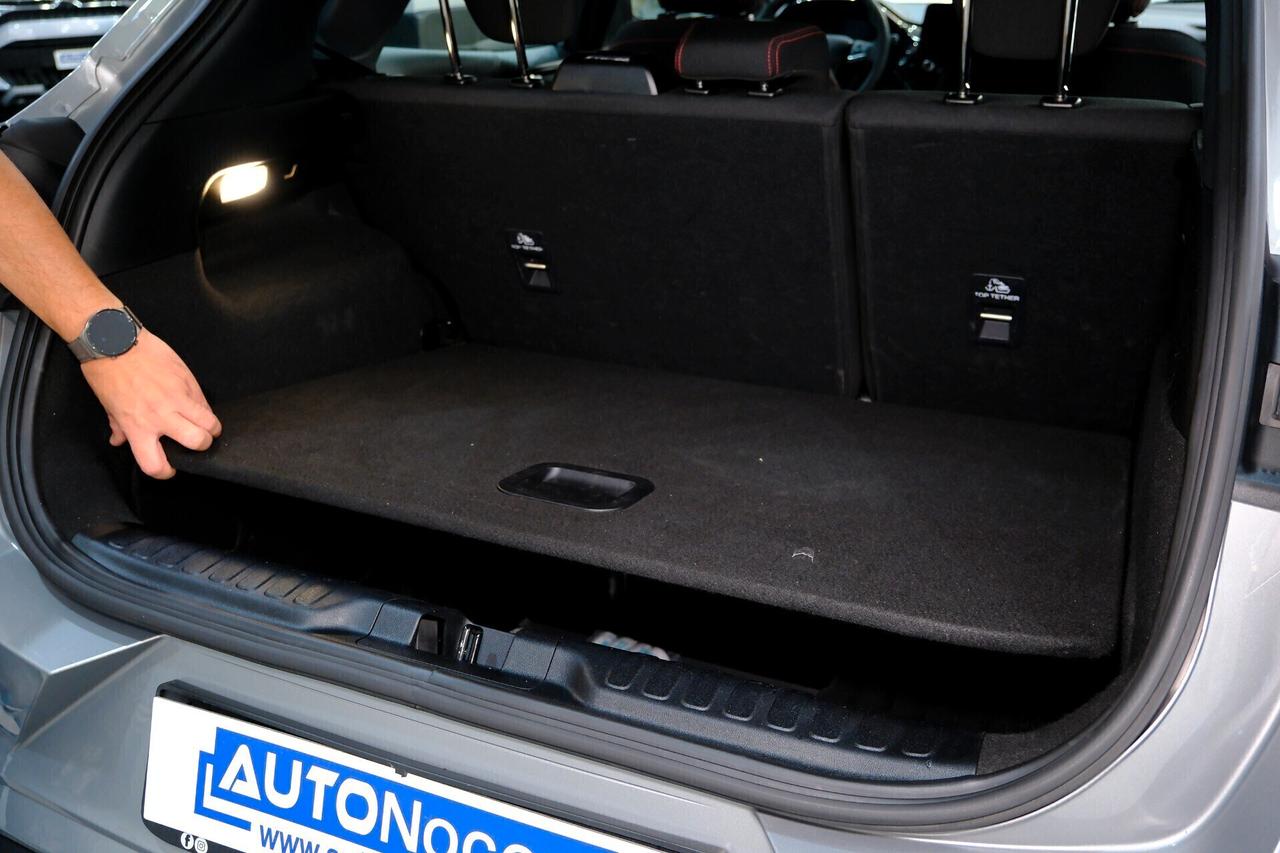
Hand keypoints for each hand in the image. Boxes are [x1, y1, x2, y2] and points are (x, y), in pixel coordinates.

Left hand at [80, 329, 221, 478]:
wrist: (114, 342)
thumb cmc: (106, 374)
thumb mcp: (109, 406)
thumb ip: (120, 427)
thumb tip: (120, 440)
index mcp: (138, 427)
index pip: (156, 465)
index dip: (165, 472)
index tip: (168, 467)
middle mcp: (161, 416)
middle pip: (197, 442)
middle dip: (201, 445)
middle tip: (196, 440)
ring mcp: (178, 397)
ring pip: (210, 422)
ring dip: (210, 427)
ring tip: (205, 424)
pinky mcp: (187, 380)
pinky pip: (203, 400)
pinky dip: (203, 406)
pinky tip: (196, 403)